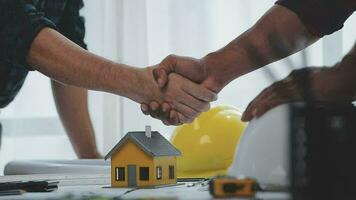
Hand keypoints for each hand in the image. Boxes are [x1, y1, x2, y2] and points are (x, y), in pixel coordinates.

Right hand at [133, 67, 216, 124]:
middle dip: (154, 112)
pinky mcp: (192, 111)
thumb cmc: (191, 65)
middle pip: (158, 113)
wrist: (209, 71)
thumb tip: (158, 84)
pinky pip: (181, 120)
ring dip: (163, 115)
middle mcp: (174, 101)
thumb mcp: (171, 61)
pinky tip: (172, 111)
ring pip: (168, 119)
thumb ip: (161, 69)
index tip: (143, 104)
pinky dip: (175, 119)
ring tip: (164, 106)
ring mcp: (183, 107)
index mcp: (167, 91)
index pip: (152, 104)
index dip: (146, 107)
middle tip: (153, 104)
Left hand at [241, 67, 355, 120]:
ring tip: (247, 116)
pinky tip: (258, 112)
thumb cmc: (334, 85)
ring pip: (269, 95)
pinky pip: (278, 98)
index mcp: (292, 80)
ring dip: (256, 106)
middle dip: (254, 105)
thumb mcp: (314, 91)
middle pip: (267, 93)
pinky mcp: (297, 89)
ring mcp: (293, 84)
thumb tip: (296, 105)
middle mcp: (290, 80)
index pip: (272, 91)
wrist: (346, 78)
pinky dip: (266, 105)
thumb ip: (303, 95)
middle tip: (244, 116)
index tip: (252, 111)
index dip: (260, 101)